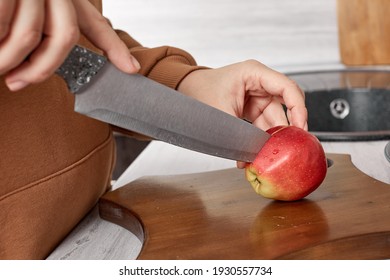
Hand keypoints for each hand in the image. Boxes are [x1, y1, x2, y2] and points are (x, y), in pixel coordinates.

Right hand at [0, 0, 139, 90]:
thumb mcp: (31, 6)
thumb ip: (46, 26)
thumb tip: (39, 59)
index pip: (94, 24)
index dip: (115, 49)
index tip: (132, 70)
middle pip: (64, 37)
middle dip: (43, 69)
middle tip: (20, 84)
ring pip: (29, 36)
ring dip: (9, 59)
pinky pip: (1, 24)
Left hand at [178, 60, 307, 166]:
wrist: (186, 91)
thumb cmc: (200, 92)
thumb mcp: (220, 113)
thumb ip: (240, 134)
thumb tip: (253, 156)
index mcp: (255, 73)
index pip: (288, 88)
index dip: (299, 109)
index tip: (301, 129)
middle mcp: (260, 83)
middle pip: (285, 106)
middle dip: (287, 129)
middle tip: (290, 148)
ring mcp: (257, 96)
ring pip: (274, 119)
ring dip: (270, 139)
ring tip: (266, 155)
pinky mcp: (253, 108)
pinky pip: (263, 125)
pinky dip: (260, 139)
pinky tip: (253, 153)